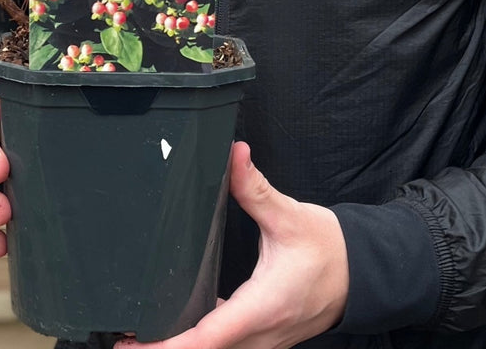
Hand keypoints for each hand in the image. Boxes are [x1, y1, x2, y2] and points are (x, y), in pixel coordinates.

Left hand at [120, 141, 348, 348]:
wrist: (361, 274)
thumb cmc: (328, 249)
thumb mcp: (290, 215)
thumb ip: (255, 189)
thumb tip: (234, 155)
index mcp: (261, 307)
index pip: (207, 337)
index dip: (168, 344)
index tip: (136, 342)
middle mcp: (260, 335)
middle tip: (124, 340)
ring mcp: (263, 342)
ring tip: (142, 337)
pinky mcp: (265, 338)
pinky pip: (228, 347)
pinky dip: (201, 343)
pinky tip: (180, 327)